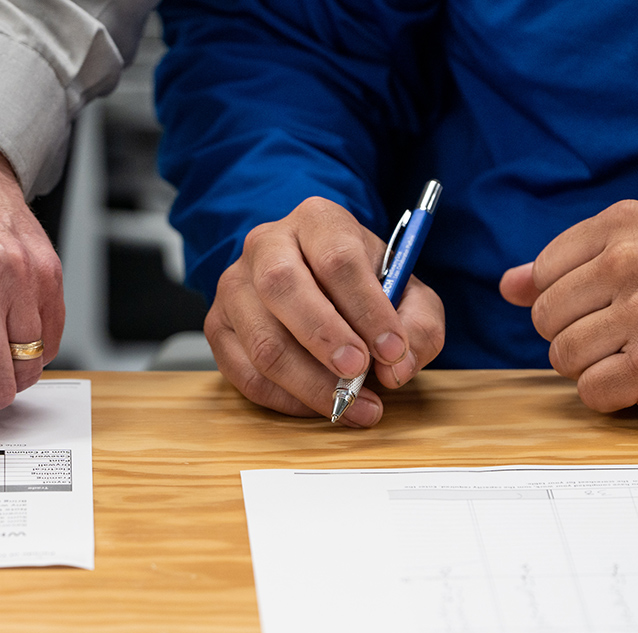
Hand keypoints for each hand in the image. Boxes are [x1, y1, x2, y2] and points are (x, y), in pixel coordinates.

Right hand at [205, 197, 445, 424]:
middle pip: (283, 288)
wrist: (316, 281)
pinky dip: (286, 400)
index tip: (392, 349)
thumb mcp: (407, 293)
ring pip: (262, 340)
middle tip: (359, 373)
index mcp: (317, 221)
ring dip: (309, 383)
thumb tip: (397, 367)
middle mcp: (266, 245)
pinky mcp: (219, 326)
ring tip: (351, 405)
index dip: (367, 308)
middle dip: (325, 338)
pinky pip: (245, 374)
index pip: (337, 259)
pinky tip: (317, 405)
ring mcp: (235, 286)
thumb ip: (418, 324)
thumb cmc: (362, 287)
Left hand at [499, 199, 637, 415]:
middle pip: (545, 318)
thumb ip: (568, 266)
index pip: (543, 273)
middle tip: (626, 332)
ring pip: (562, 356)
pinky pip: (590, 391)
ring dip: (594, 366)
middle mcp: (630, 261)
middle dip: (577, 334)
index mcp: (624, 224)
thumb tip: (508, 285)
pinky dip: (613, 395)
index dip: (567, 299)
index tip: (608, 301)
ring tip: (637, 352)